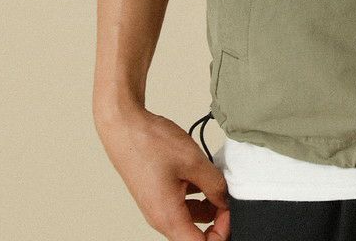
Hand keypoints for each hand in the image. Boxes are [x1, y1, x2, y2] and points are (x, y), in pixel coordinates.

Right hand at [95, 104, 230, 239]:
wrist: (124, 126)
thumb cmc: (149, 143)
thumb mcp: (193, 161)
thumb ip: (215, 184)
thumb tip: (227, 200)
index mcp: (168, 217)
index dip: (221, 232)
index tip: (231, 211)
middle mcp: (161, 218)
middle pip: (195, 235)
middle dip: (217, 220)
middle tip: (228, 196)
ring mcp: (158, 206)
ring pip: (190, 218)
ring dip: (208, 205)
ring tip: (216, 180)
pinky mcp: (157, 194)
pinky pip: (181, 204)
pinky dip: (196, 194)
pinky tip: (203, 174)